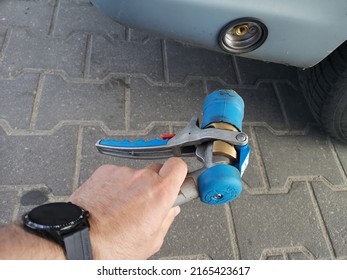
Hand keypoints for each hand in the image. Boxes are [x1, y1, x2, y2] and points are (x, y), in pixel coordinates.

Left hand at [69, 157, 187, 258]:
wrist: (77, 238)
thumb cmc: (111, 245)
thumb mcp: (150, 241)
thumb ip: (166, 220)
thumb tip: (171, 211)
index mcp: (159, 194)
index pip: (179, 166)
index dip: (179, 173)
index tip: (178, 180)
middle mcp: (142, 178)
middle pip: (157, 171)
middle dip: (155, 184)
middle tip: (147, 202)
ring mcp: (122, 173)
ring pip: (136, 175)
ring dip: (133, 187)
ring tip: (122, 208)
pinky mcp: (105, 171)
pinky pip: (118, 175)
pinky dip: (116, 185)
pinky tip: (109, 203)